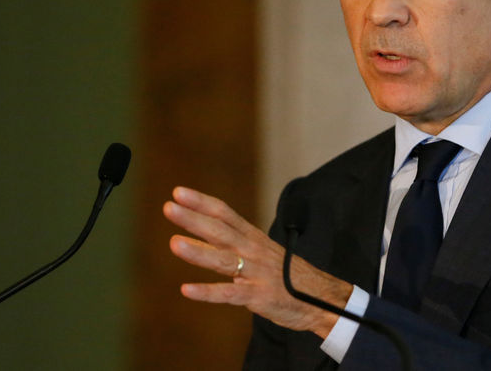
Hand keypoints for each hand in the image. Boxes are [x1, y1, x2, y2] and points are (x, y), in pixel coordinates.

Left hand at [163, 186, 351, 338]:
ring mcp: (256, 273)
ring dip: (198, 251)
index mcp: (253, 238)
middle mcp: (253, 251)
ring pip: (223, 260)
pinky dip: (208, 292)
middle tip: (169, 207)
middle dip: (193, 219)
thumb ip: (239, 243)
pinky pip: (229, 293)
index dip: (202, 202)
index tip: (178, 192)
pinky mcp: (259, 296)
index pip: (225, 214)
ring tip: (173, 243)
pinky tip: (186, 289)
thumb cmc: (289, 275)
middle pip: (220, 231)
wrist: (322, 298)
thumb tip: (208, 233)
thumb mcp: (264, 252)